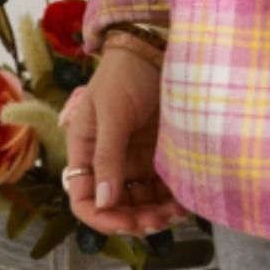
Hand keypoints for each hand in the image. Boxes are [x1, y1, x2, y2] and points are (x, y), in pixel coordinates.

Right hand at [63, 48, 188, 236]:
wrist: (157, 45)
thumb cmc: (125, 73)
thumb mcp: (112, 113)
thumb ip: (108, 155)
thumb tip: (104, 201)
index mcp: (86, 151)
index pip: (85, 197)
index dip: (102, 217)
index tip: (127, 223)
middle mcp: (109, 160)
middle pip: (116, 204)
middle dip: (134, 219)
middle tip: (158, 222)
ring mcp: (135, 157)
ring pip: (141, 199)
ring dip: (154, 213)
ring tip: (174, 214)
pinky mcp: (158, 152)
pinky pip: (162, 185)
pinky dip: (171, 198)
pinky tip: (185, 202)